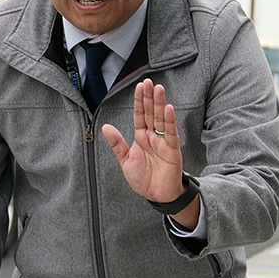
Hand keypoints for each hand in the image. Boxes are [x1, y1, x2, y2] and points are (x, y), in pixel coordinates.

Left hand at [100, 80, 198, 226]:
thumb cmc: (144, 179)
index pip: (140, 115)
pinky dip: (169, 121)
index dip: (139, 101)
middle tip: (148, 82)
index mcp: (141, 137)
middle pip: (150, 113)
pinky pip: (170, 134)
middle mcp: (152, 136)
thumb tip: (106, 127)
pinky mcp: (172, 150)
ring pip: (160, 119)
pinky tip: (168, 109)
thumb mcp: (125, 161)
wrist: (157, 195)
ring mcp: (163, 142)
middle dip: (149, 97)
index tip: (140, 86)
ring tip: (158, 89)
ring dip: (160, 104)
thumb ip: (117, 144)